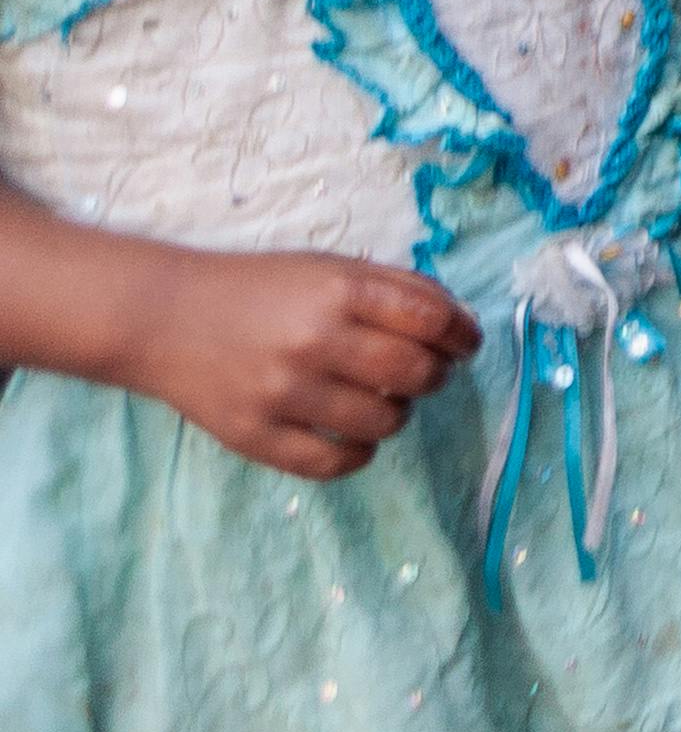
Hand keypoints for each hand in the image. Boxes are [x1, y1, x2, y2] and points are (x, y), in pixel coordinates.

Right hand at [123, 248, 479, 478]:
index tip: (466, 344)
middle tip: (428, 374)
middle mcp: (314, 340)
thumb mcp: (330, 268)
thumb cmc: (260, 290)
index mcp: (340, 290)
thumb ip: (396, 288)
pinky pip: (336, 463)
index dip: (464, 335)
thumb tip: (460, 322)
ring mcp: (283, 393)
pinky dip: (360, 453)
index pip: (434, 319)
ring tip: (385, 399)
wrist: (163, 319)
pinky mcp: (256, 436)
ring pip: (385, 422)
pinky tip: (357, 436)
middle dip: (437, 376)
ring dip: (399, 413)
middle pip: (417, 373)